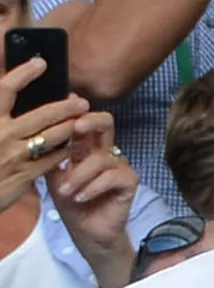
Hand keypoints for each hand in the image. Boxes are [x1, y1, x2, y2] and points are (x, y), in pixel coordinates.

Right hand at [0, 59, 88, 212]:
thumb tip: (9, 91)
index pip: (7, 87)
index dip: (24, 73)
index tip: (41, 63)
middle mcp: (2, 132)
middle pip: (41, 114)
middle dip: (65, 106)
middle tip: (82, 101)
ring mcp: (15, 155)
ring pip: (50, 137)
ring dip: (70, 128)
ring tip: (82, 122)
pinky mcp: (24, 175)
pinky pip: (50, 161)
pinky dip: (62, 153)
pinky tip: (71, 148)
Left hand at [46, 112, 137, 287]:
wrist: (87, 233)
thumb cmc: (72, 205)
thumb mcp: (54, 175)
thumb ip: (53, 153)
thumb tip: (45, 132)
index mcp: (86, 147)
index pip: (84, 121)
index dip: (76, 111)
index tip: (64, 106)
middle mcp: (104, 152)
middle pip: (106, 122)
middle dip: (90, 121)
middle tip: (76, 127)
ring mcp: (119, 166)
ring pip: (101, 158)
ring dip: (80, 176)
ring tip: (67, 192)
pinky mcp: (129, 181)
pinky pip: (112, 176)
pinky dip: (94, 187)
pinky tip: (81, 197)